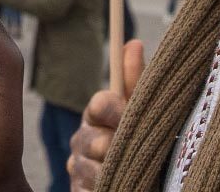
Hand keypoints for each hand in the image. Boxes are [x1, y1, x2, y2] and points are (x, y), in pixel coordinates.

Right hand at [67, 38, 143, 190]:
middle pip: (95, 139)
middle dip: (118, 147)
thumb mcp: (141, 111)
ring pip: (92, 169)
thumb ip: (137, 82)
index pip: (100, 104)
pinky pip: (87, 190)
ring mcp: (78, 166)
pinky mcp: (77, 190)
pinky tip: (118, 185)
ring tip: (131, 172)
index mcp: (97, 114)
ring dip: (115, 172)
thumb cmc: (141, 140)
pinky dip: (106, 189)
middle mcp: (83, 138)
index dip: (117, 111)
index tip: (129, 116)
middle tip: (133, 151)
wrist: (142, 180)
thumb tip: (134, 43)